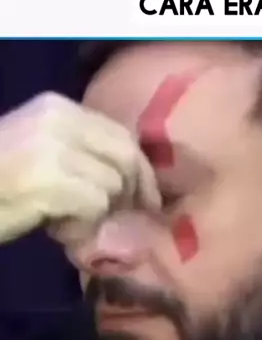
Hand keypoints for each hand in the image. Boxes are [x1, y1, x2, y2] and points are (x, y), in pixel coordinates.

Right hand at [0, 92, 161, 243]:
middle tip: (129, 218)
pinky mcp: (50, 180)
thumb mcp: (38, 151)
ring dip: (99, 214)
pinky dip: (83, 227)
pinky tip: (58, 231)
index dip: (141, 170)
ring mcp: (53, 148)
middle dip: (135, 191)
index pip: (120, 135)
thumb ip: (79, 153)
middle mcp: (58, 120)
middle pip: (126, 155)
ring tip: (68, 224)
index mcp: (57, 108)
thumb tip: (130, 180)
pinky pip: (94, 206)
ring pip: (113, 185)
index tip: (145, 199)